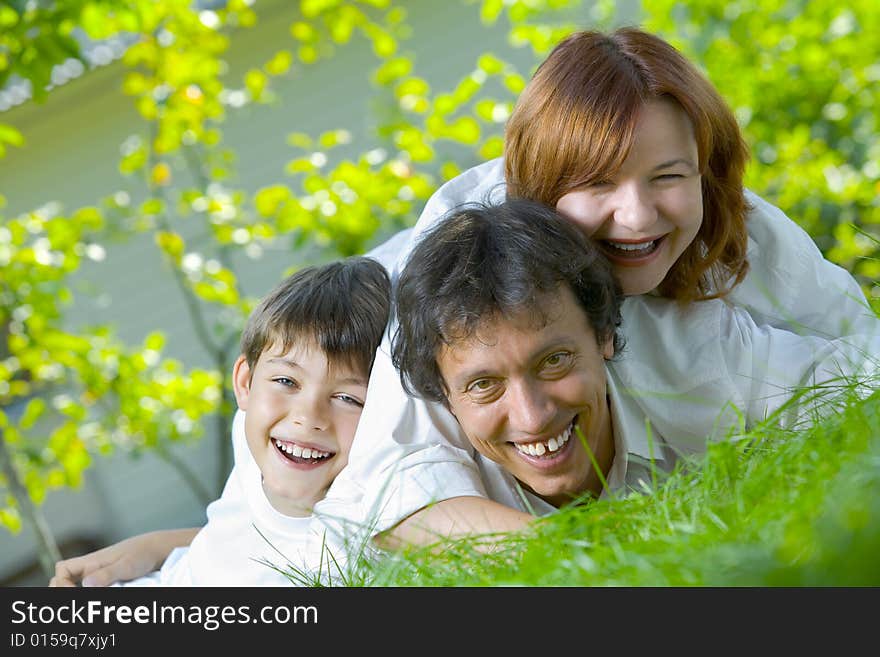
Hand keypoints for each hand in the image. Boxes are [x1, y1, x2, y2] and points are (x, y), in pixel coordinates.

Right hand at [49, 527, 199, 586]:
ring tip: (88, 602)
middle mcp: (91, 567)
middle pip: (65, 577)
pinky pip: (91, 586)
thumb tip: (86, 584)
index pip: (63, 569)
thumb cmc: (143, 553)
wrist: (159, 549)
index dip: (61, 582)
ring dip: (77, 590)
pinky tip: (98, 594)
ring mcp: (99, 572)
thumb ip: (106, 574)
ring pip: (78, 583)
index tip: (75, 591)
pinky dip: (91, 591)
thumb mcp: (126, 565)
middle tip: (78, 599)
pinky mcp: (108, 578)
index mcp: (91, 561)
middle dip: (64, 588)